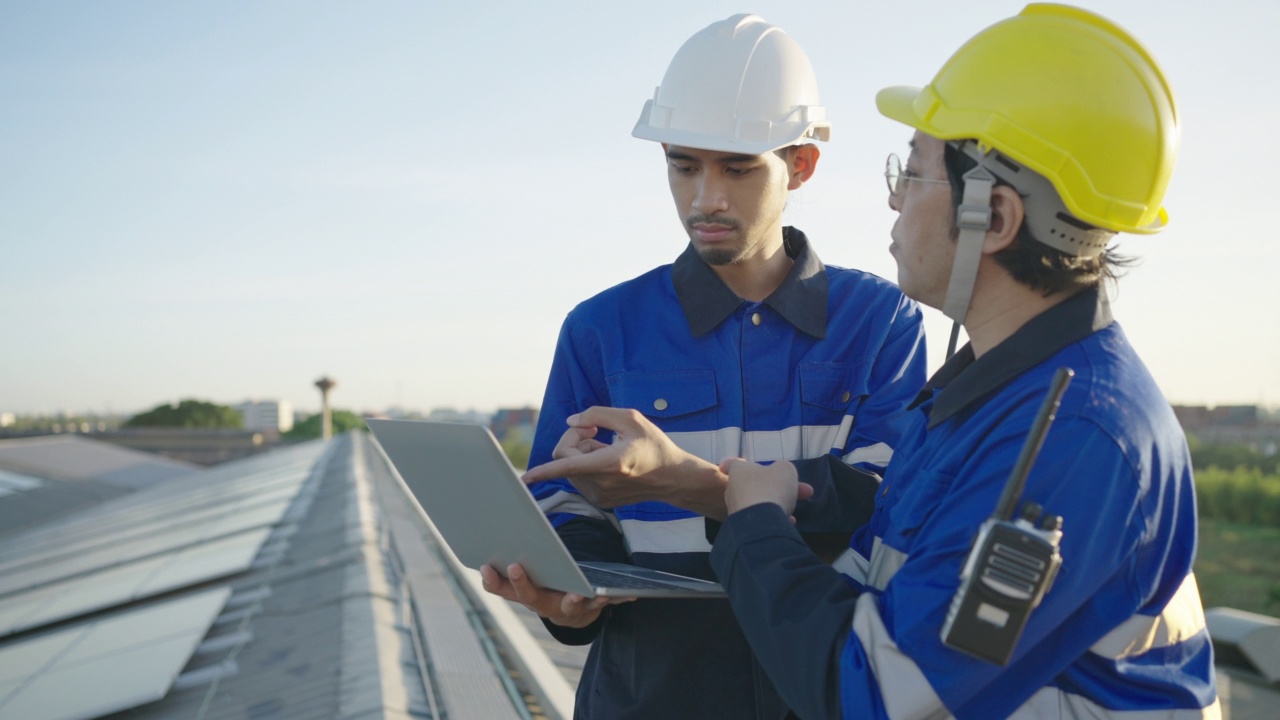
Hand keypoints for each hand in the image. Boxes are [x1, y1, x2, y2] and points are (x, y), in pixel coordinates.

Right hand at [480, 562, 630, 627]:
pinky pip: (603, 603)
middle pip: (529, 598)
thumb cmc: (545, 588)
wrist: (572, 616)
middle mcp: (542, 605)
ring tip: (579, 592)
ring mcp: (566, 610)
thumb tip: (495, 535)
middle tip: (516, 567)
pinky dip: (615, 598)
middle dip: (523, 583)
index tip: (485, 565)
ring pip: (569, 606)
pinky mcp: (590, 609)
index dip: (492, 580)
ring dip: (573, 600)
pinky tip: (629, 593)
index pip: (501, 589)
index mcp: (524, 595)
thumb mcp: (526, 579)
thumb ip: (512, 565)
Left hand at [521, 407, 726, 516]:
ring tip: (606, 447)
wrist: (672, 478)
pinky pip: (580, 478)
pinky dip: (587, 465)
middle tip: (594, 430)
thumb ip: (598, 414)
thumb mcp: (631, 419)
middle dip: (573, 439)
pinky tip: (609, 462)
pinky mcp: (601, 501)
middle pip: (566, 457)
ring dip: (581, 453)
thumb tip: (571, 421)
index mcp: (611, 461)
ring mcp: (601, 495)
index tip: (525, 479)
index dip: (543, 471)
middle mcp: (602, 482)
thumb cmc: (653, 445)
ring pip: (570, 468)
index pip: (568, 465)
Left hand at [720, 458, 812, 515]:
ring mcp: (736, 509)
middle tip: (800, 491)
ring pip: (759, 502)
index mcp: (740, 471)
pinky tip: (788, 522)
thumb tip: (779, 474)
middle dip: (775, 487)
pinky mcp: (740, 526)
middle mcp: (734, 489)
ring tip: (794, 510)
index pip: (732, 464)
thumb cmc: (771, 488)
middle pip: (754, 484)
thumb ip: (783, 469)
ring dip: (777, 504)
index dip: (732, 463)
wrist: (761, 522)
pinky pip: (759, 519)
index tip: (726, 467)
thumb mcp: (785, 470)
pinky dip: (772, 518)